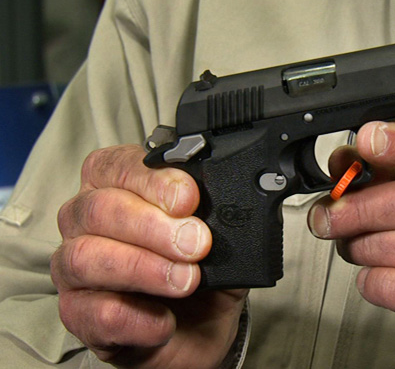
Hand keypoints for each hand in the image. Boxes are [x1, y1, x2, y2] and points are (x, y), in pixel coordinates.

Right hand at [51, 145, 246, 367]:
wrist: (202, 326)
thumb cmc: (202, 270)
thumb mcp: (221, 235)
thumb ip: (217, 213)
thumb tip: (221, 202)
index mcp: (117, 187)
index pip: (115, 166)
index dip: (152, 180)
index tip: (189, 199)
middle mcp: (87, 223)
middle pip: (97, 209)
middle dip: (152, 226)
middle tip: (196, 244)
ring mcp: (75, 270)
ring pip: (84, 258)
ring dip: (143, 268)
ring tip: (186, 281)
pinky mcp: (80, 316)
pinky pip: (94, 314)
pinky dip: (136, 318)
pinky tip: (165, 320)